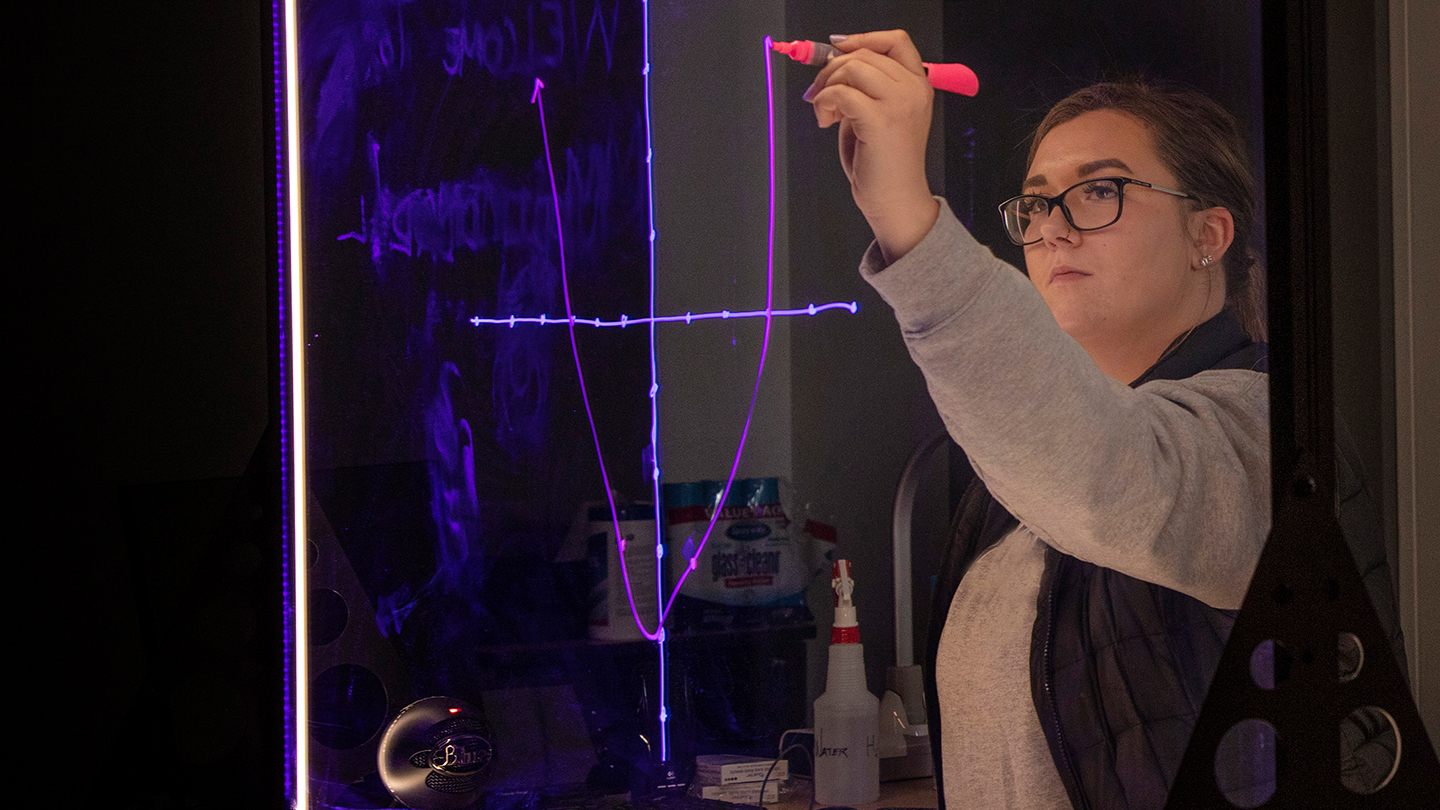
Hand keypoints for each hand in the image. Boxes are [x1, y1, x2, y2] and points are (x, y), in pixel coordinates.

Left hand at [805, 30, 939, 261]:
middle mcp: (913, 90)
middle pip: (864, 54)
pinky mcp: (880, 120)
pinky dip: (824, 103)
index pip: (897, 41)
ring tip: (826, 112)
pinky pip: (841, 93)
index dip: (864, 38)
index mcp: (918, 86)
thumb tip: (833, 67)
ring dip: (827, 86)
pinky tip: (825, 122)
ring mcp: (899, 103)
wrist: (896, 201)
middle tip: (819, 95)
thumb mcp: (877, 116)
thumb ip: (863, 90)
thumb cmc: (883, 166)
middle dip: (832, 70)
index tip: (838, 48)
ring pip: (852, 68)